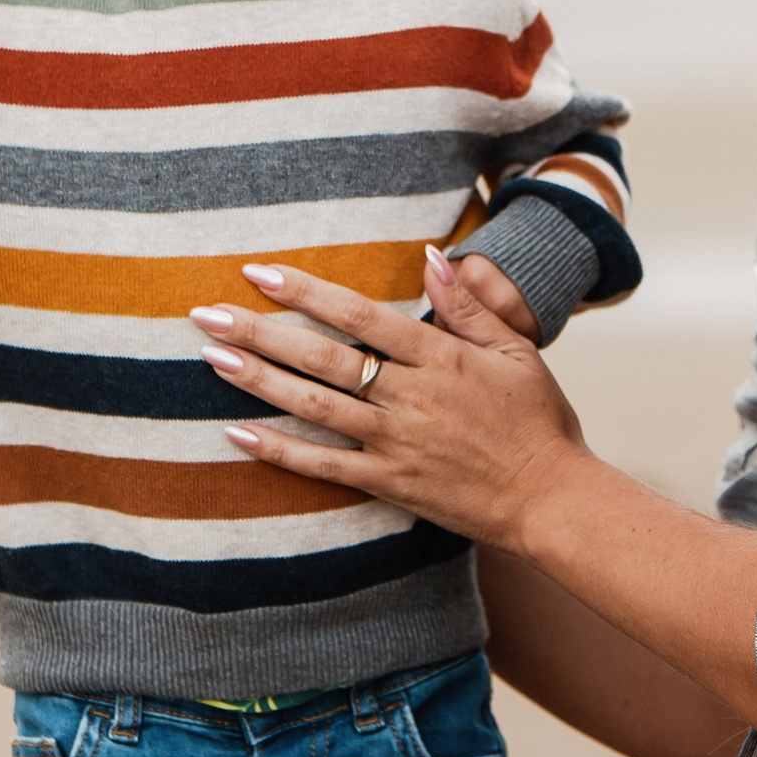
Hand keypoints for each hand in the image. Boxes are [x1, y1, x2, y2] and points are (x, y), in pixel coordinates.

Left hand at [187, 245, 590, 552]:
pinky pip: (324, 466)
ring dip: (258, 381)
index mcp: (439, 357)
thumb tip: (433, 257)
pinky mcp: (390, 482)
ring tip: (212, 357)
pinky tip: (238, 433)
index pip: (359, 315)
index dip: (307, 292)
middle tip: (205, 313)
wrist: (551, 500)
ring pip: (314, 407)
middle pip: (322, 358)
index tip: (260, 272)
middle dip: (260, 332)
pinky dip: (280, 451)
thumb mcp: (516, 350)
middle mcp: (410, 397)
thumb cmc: (538, 420)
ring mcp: (396, 442)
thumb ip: (470, 306)